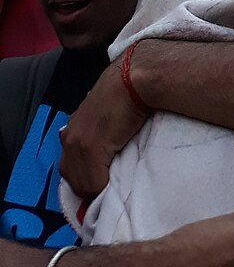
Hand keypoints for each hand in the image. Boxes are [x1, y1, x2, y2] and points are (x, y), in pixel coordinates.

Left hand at [60, 58, 146, 202]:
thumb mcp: (105, 114)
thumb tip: (107, 148)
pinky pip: (94, 183)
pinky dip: (105, 188)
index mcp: (71, 130)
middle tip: (109, 186)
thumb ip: (99, 132)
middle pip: (73, 180)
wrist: (133, 78)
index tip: (102, 179)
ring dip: (98, 188)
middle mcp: (68, 138)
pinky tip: (119, 180)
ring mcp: (77, 144)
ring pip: (82, 185)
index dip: (87, 177)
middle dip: (89, 186)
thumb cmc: (125, 91)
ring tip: (115, 186)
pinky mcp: (90, 148)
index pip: (71, 167)